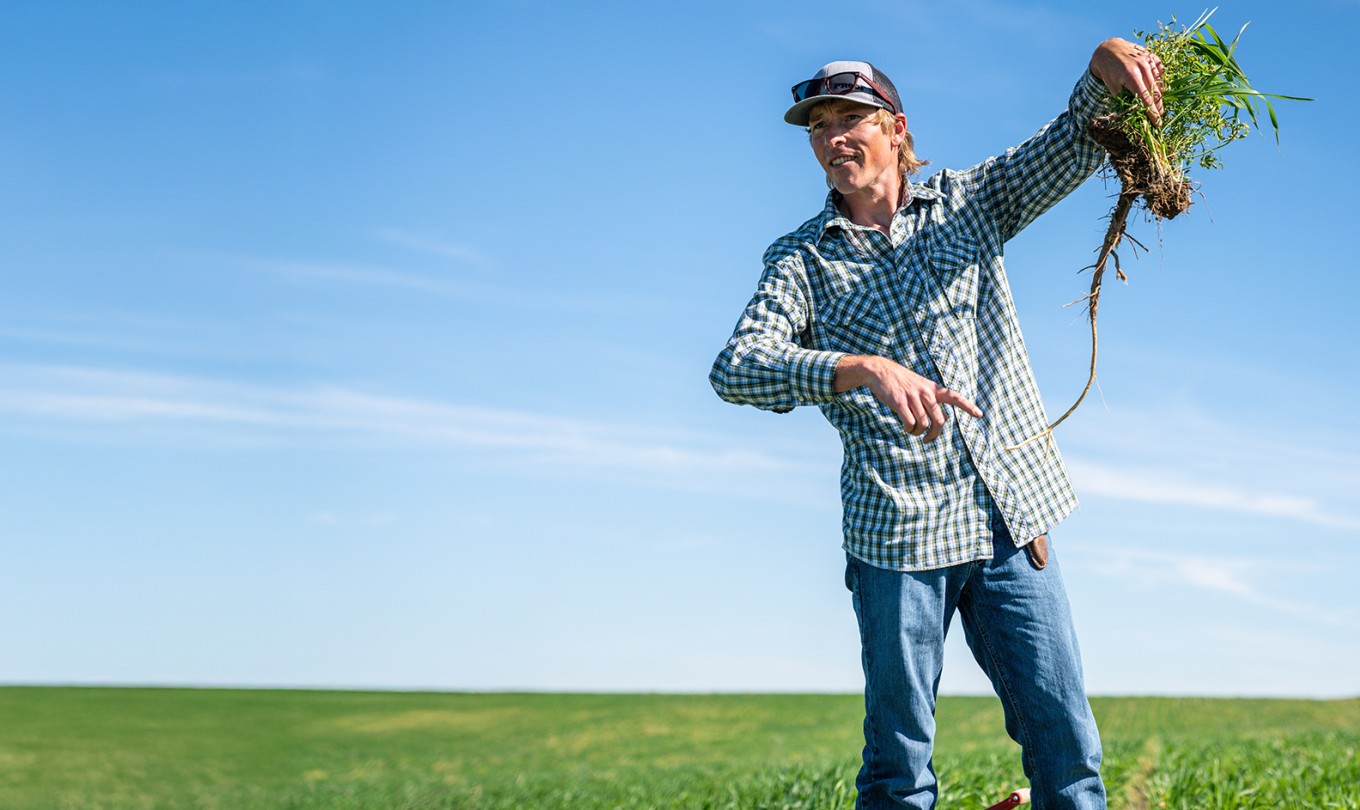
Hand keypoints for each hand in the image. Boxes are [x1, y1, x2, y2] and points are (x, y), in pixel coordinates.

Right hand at [834, 355, 982, 442]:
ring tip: (912, 431)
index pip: (954, 397)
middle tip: (927, 440)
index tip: (979, 414)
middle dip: (934, 434)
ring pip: (924, 424)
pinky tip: (906, 427)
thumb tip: (930, 422)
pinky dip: (909, 429)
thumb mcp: (918, 384)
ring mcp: (913, 397)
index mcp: (932, 388)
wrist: (880, 370)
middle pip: (940, 421)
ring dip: (918, 433)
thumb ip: (927, 399)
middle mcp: (926, 393)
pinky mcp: (900, 402)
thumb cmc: (899, 381)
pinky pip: (910, 423)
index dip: (968, 406)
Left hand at [1089, 37, 1164, 123]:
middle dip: (1158, 107)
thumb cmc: (1109, 70)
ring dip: (1160, 95)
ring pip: (1160, 82)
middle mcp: (1142, 67)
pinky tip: (1156, 87)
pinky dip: (1160, 81)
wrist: (1109, 49)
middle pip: (1156, 92)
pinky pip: (1160, 72)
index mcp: (1131, 76)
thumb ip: (1124, 99)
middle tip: (1158, 117)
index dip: (1152, 112)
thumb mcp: (1112, 87)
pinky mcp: (1152, 56)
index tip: (1157, 123)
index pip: (1145, 98)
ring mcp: (1149, 60)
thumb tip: (1135, 113)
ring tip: (1157, 105)